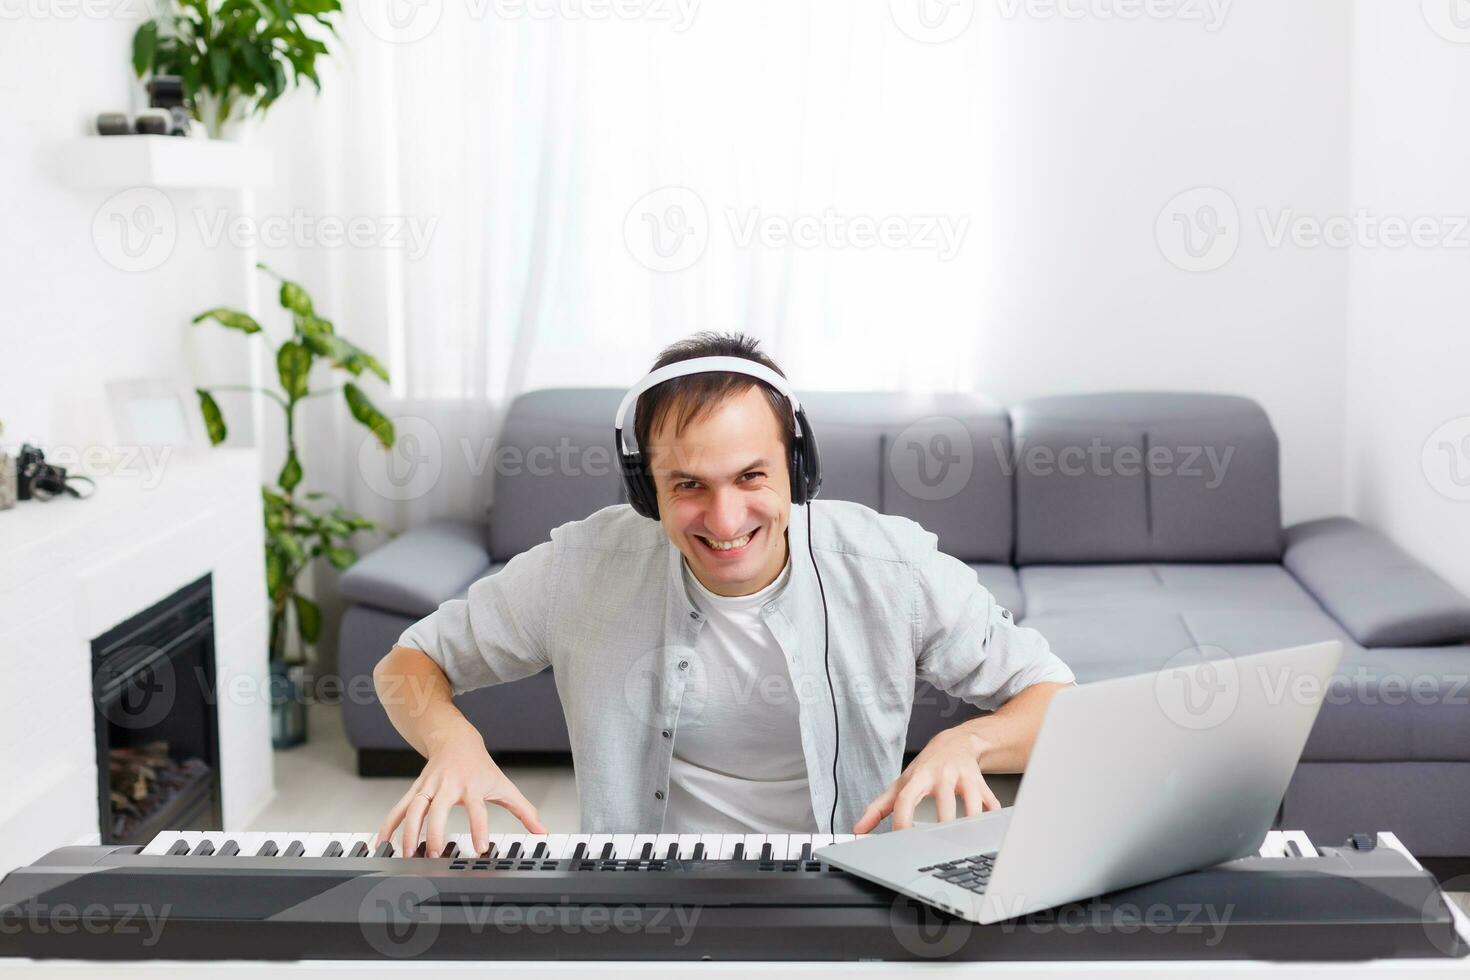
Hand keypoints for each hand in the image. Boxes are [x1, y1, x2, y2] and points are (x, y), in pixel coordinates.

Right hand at [378, 720, 545, 856]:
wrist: (455, 740)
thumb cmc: (481, 768)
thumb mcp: (504, 786)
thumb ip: (523, 811)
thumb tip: (543, 831)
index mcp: (472, 786)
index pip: (477, 809)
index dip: (479, 828)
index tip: (481, 848)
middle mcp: (448, 786)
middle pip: (438, 808)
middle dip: (435, 831)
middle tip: (435, 854)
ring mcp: (428, 787)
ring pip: (413, 808)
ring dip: (408, 831)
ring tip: (407, 855)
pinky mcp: (415, 790)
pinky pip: (398, 808)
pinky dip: (388, 825)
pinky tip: (381, 844)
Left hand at [853, 728, 1001, 831]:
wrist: (955, 743)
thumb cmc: (926, 767)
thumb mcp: (901, 783)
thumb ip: (879, 807)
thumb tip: (858, 829)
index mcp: (919, 778)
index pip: (906, 801)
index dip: (902, 823)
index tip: (902, 842)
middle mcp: (942, 776)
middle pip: (944, 805)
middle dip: (943, 828)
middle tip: (938, 850)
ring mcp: (965, 779)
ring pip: (972, 807)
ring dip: (970, 828)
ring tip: (964, 845)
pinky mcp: (983, 785)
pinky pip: (991, 808)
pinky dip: (991, 823)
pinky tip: (985, 834)